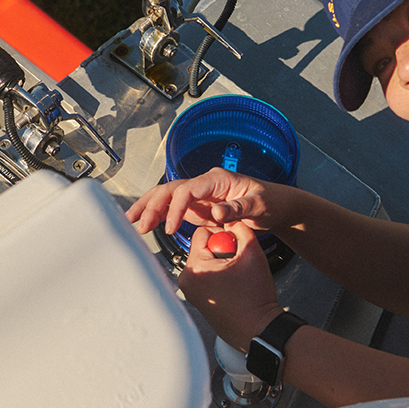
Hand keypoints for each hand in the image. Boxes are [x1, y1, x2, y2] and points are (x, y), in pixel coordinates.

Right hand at [125, 169, 288, 236]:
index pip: (188, 189)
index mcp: (218, 180)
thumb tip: (216, 212)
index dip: (175, 207)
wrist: (277, 207)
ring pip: (167, 198)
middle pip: (170, 190)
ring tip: (131, 223)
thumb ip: (237, 209)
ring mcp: (199, 196)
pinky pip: (173, 209)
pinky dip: (159, 217)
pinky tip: (145, 225)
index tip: (169, 227)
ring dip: (149, 209)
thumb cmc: (271, 203)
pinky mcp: (198, 208)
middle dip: (151, 205)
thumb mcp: (259, 206)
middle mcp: (205, 185)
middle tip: (137, 224)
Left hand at [178, 222, 283, 350]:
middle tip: (237, 268)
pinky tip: (233, 289)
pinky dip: (220, 278)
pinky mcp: (197, 300)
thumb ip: (241, 228)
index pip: (203, 232)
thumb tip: (232, 220)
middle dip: (222, 252)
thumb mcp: (252, 253)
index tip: (235, 251)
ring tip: (236, 280)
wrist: (256, 330)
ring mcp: (190, 292)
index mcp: (194, 267)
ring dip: (222, 265)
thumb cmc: (254, 299)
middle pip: (203, 247)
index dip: (224, 237)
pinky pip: (207, 277)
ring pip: (206, 262)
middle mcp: (186, 280)